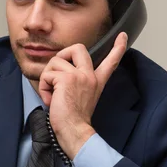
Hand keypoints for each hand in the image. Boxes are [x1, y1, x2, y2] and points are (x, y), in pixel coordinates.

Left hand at [39, 32, 128, 158]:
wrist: (74, 131)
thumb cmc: (74, 120)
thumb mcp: (82, 98)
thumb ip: (77, 84)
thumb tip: (58, 76)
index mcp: (96, 81)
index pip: (110, 61)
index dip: (117, 47)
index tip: (123, 36)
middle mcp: (90, 76)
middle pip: (78, 48)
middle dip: (62, 54)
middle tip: (57, 72)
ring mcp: (79, 76)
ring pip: (55, 62)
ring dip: (47, 78)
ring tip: (52, 94)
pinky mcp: (66, 79)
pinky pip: (47, 75)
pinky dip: (43, 87)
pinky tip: (50, 99)